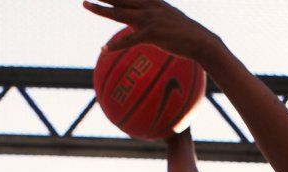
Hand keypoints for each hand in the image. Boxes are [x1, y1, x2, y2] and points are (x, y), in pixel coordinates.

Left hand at [83, 0, 219, 61]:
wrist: (200, 40)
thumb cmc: (184, 32)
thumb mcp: (167, 17)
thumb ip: (153, 14)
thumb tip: (141, 18)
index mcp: (152, 1)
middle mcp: (149, 6)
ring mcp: (150, 19)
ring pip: (120, 13)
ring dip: (101, 9)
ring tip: (86, 4)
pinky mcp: (152, 34)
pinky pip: (129, 40)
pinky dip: (116, 45)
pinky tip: (104, 50)